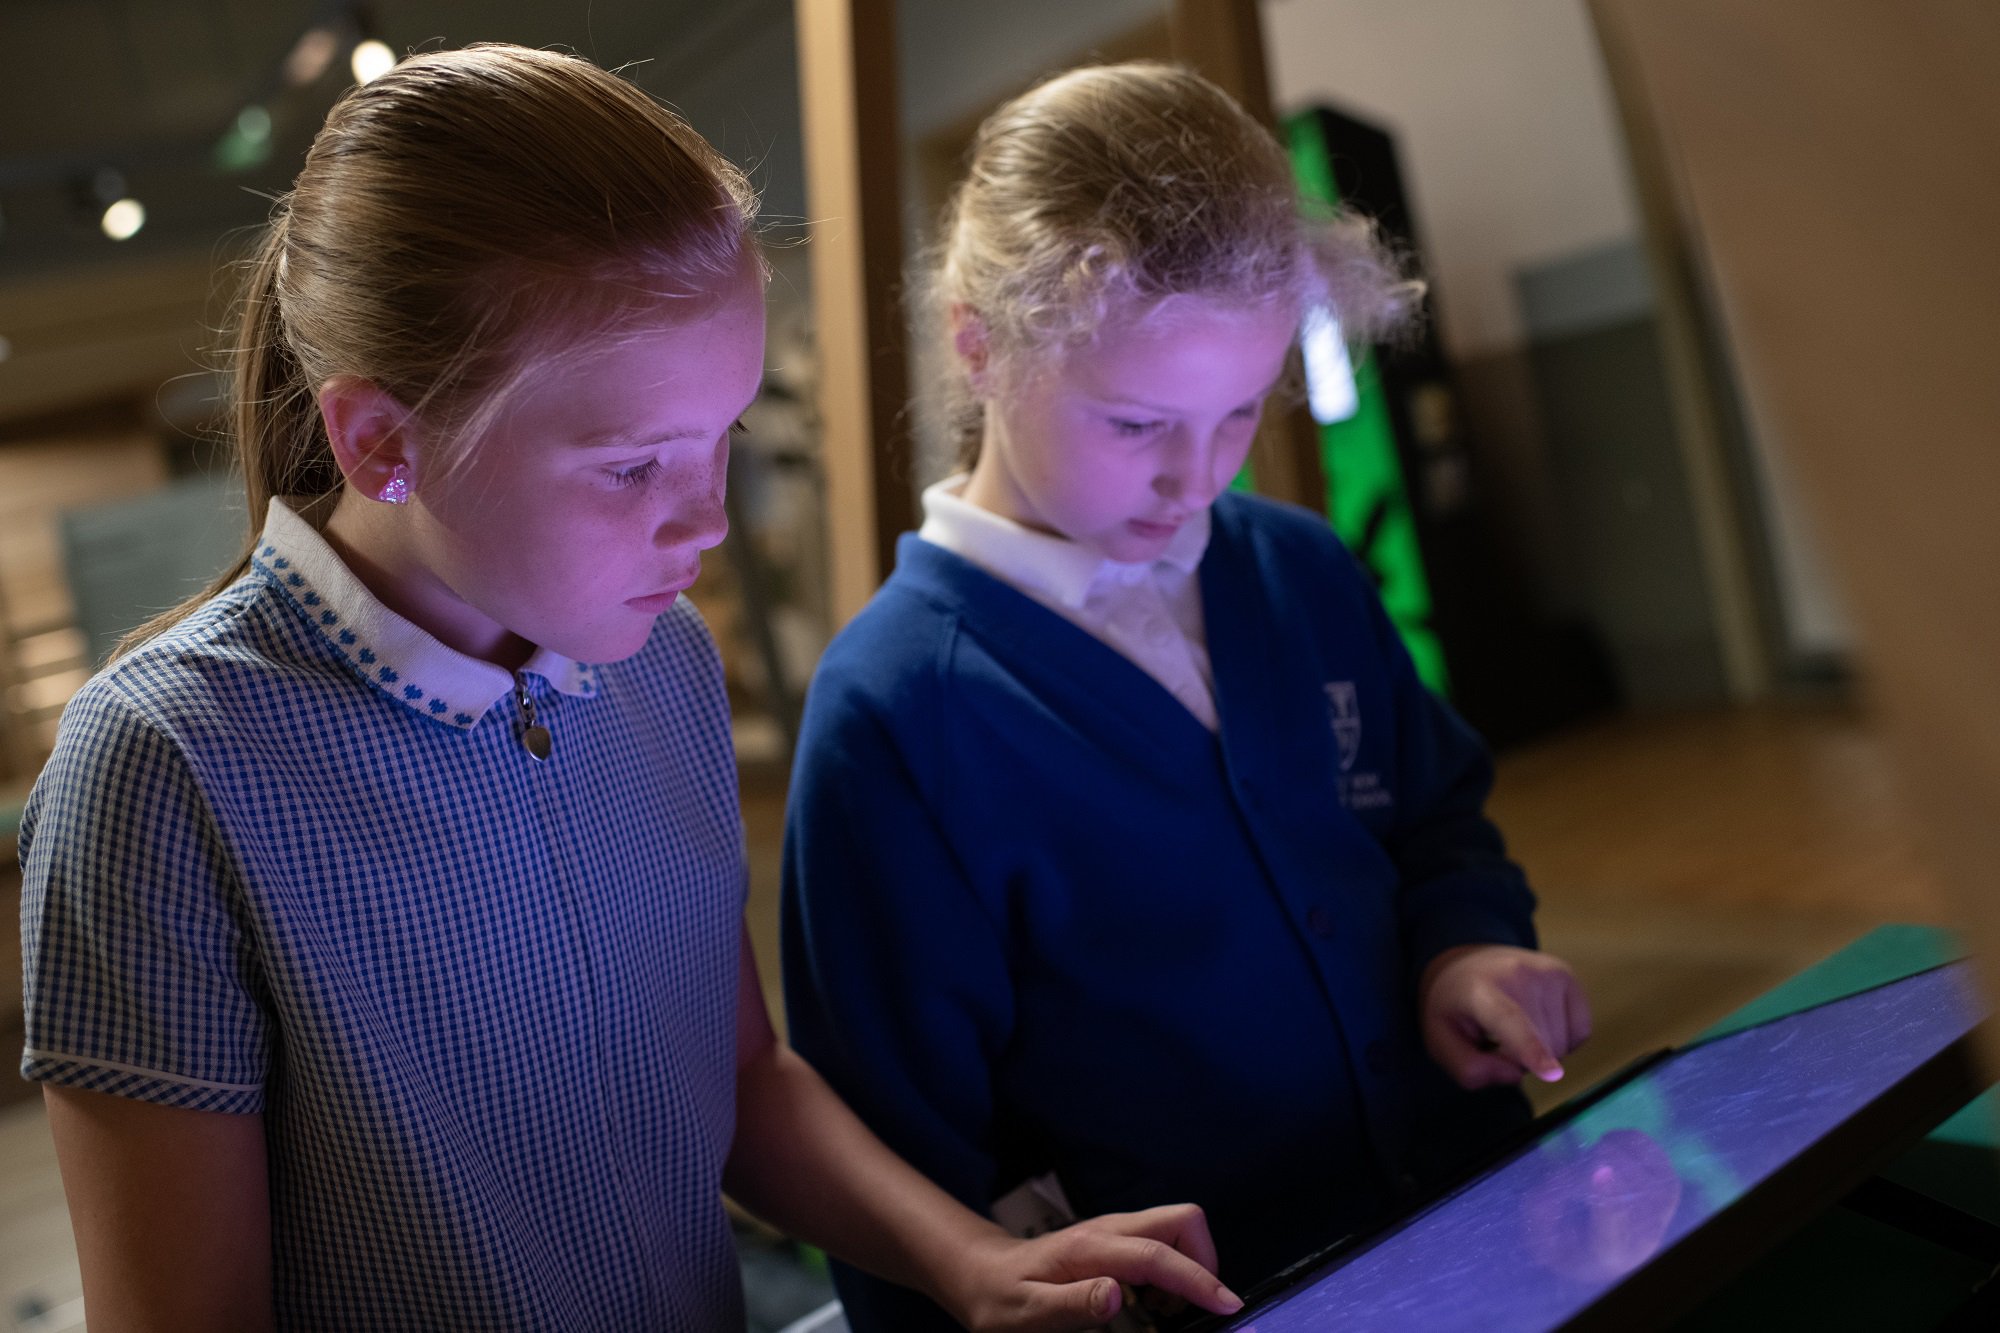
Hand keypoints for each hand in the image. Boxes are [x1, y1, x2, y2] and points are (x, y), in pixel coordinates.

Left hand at [937, 1204, 1241, 1331]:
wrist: (983, 1273)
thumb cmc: (1002, 1297)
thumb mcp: (1028, 1312)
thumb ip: (1073, 1304)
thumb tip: (1117, 1294)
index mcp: (1091, 1247)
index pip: (1159, 1256)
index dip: (1198, 1280)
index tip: (1228, 1305)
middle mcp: (1110, 1229)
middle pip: (1182, 1221)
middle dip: (1204, 1261)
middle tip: (1196, 1309)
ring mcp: (1116, 1232)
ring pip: (1177, 1230)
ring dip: (1190, 1268)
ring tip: (1167, 1313)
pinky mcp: (1118, 1241)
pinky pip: (1163, 1245)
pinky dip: (1174, 1272)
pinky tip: (1153, 1304)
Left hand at [1419, 944, 1591, 1088]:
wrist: (1466, 964)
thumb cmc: (1454, 1008)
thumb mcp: (1440, 1041)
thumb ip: (1469, 1069)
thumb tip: (1516, 1073)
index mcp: (1479, 990)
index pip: (1509, 1020)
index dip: (1532, 1050)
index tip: (1552, 1073)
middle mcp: (1517, 973)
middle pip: (1543, 1046)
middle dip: (1523, 1061)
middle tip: (1497, 1042)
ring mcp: (1546, 971)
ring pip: (1563, 1044)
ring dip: (1542, 1050)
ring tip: (1514, 1028)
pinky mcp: (1566, 975)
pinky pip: (1580, 1032)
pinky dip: (1562, 1039)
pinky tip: (1537, 1023)